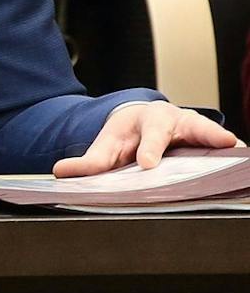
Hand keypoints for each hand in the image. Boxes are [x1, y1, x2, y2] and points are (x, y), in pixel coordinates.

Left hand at [51, 100, 239, 176]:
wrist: (145, 120)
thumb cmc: (130, 134)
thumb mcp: (109, 144)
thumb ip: (89, 161)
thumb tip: (61, 171)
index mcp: (149, 120)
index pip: (150, 134)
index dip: (150, 148)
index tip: (148, 162)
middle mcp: (178, 120)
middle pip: (192, 124)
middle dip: (205, 134)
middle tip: (222, 143)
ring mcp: (197, 130)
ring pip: (214, 133)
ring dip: (225, 141)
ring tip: (241, 152)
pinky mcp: (211, 142)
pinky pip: (223, 147)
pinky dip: (232, 154)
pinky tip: (241, 169)